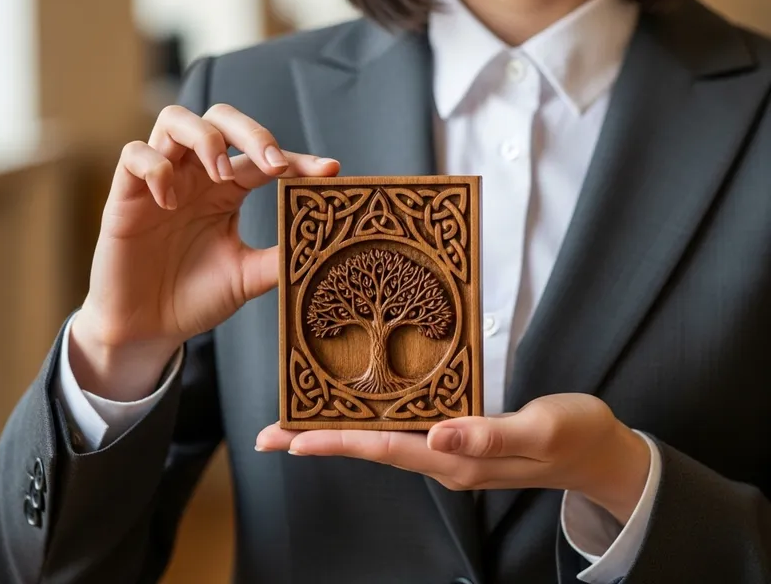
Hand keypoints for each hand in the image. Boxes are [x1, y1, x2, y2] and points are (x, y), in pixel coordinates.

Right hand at [71, 103, 339, 399]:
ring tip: (221, 175)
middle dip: (252, 132)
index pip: (265, 157)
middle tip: (274, 165)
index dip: (299, 159)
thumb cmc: (195, 297)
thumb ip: (278, 259)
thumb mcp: (246, 277)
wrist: (147, 329)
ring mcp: (161, 181)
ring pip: (176, 120)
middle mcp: (196, 175)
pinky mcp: (125, 195)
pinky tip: (169, 201)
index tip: (330, 171)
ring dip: (205, 138)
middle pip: (221, 118)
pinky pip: (134, 155)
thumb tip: (326, 248)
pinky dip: (155, 168)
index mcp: (228, 189)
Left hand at [257, 393, 649, 523]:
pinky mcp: (459, 435)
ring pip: (383, 439)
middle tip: (271, 433)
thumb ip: (488, 437)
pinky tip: (358, 408)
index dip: (335, 442)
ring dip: (339, 431)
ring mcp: (450, 449)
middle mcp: (445, 458)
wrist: (599, 451)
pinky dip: (372, 419)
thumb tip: (436, 438)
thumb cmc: (574, 436)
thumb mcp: (539, 430)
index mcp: (458, 461)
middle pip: (371, 448)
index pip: (384, 450)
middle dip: (320, 441)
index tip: (291, 438)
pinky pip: (405, 427)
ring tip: (298, 422)